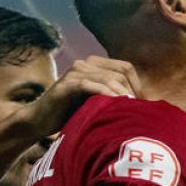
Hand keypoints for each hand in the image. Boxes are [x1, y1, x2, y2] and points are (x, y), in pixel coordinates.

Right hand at [15, 56, 140, 137]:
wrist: (39, 121)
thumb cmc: (71, 114)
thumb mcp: (97, 102)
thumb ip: (115, 97)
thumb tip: (146, 104)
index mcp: (95, 65)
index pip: (126, 68)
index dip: (137, 85)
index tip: (142, 105)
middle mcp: (86, 63)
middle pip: (120, 72)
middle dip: (132, 92)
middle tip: (137, 111)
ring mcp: (76, 71)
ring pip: (109, 78)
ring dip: (122, 95)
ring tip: (129, 111)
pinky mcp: (67, 83)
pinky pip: (92, 85)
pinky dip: (106, 95)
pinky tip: (113, 107)